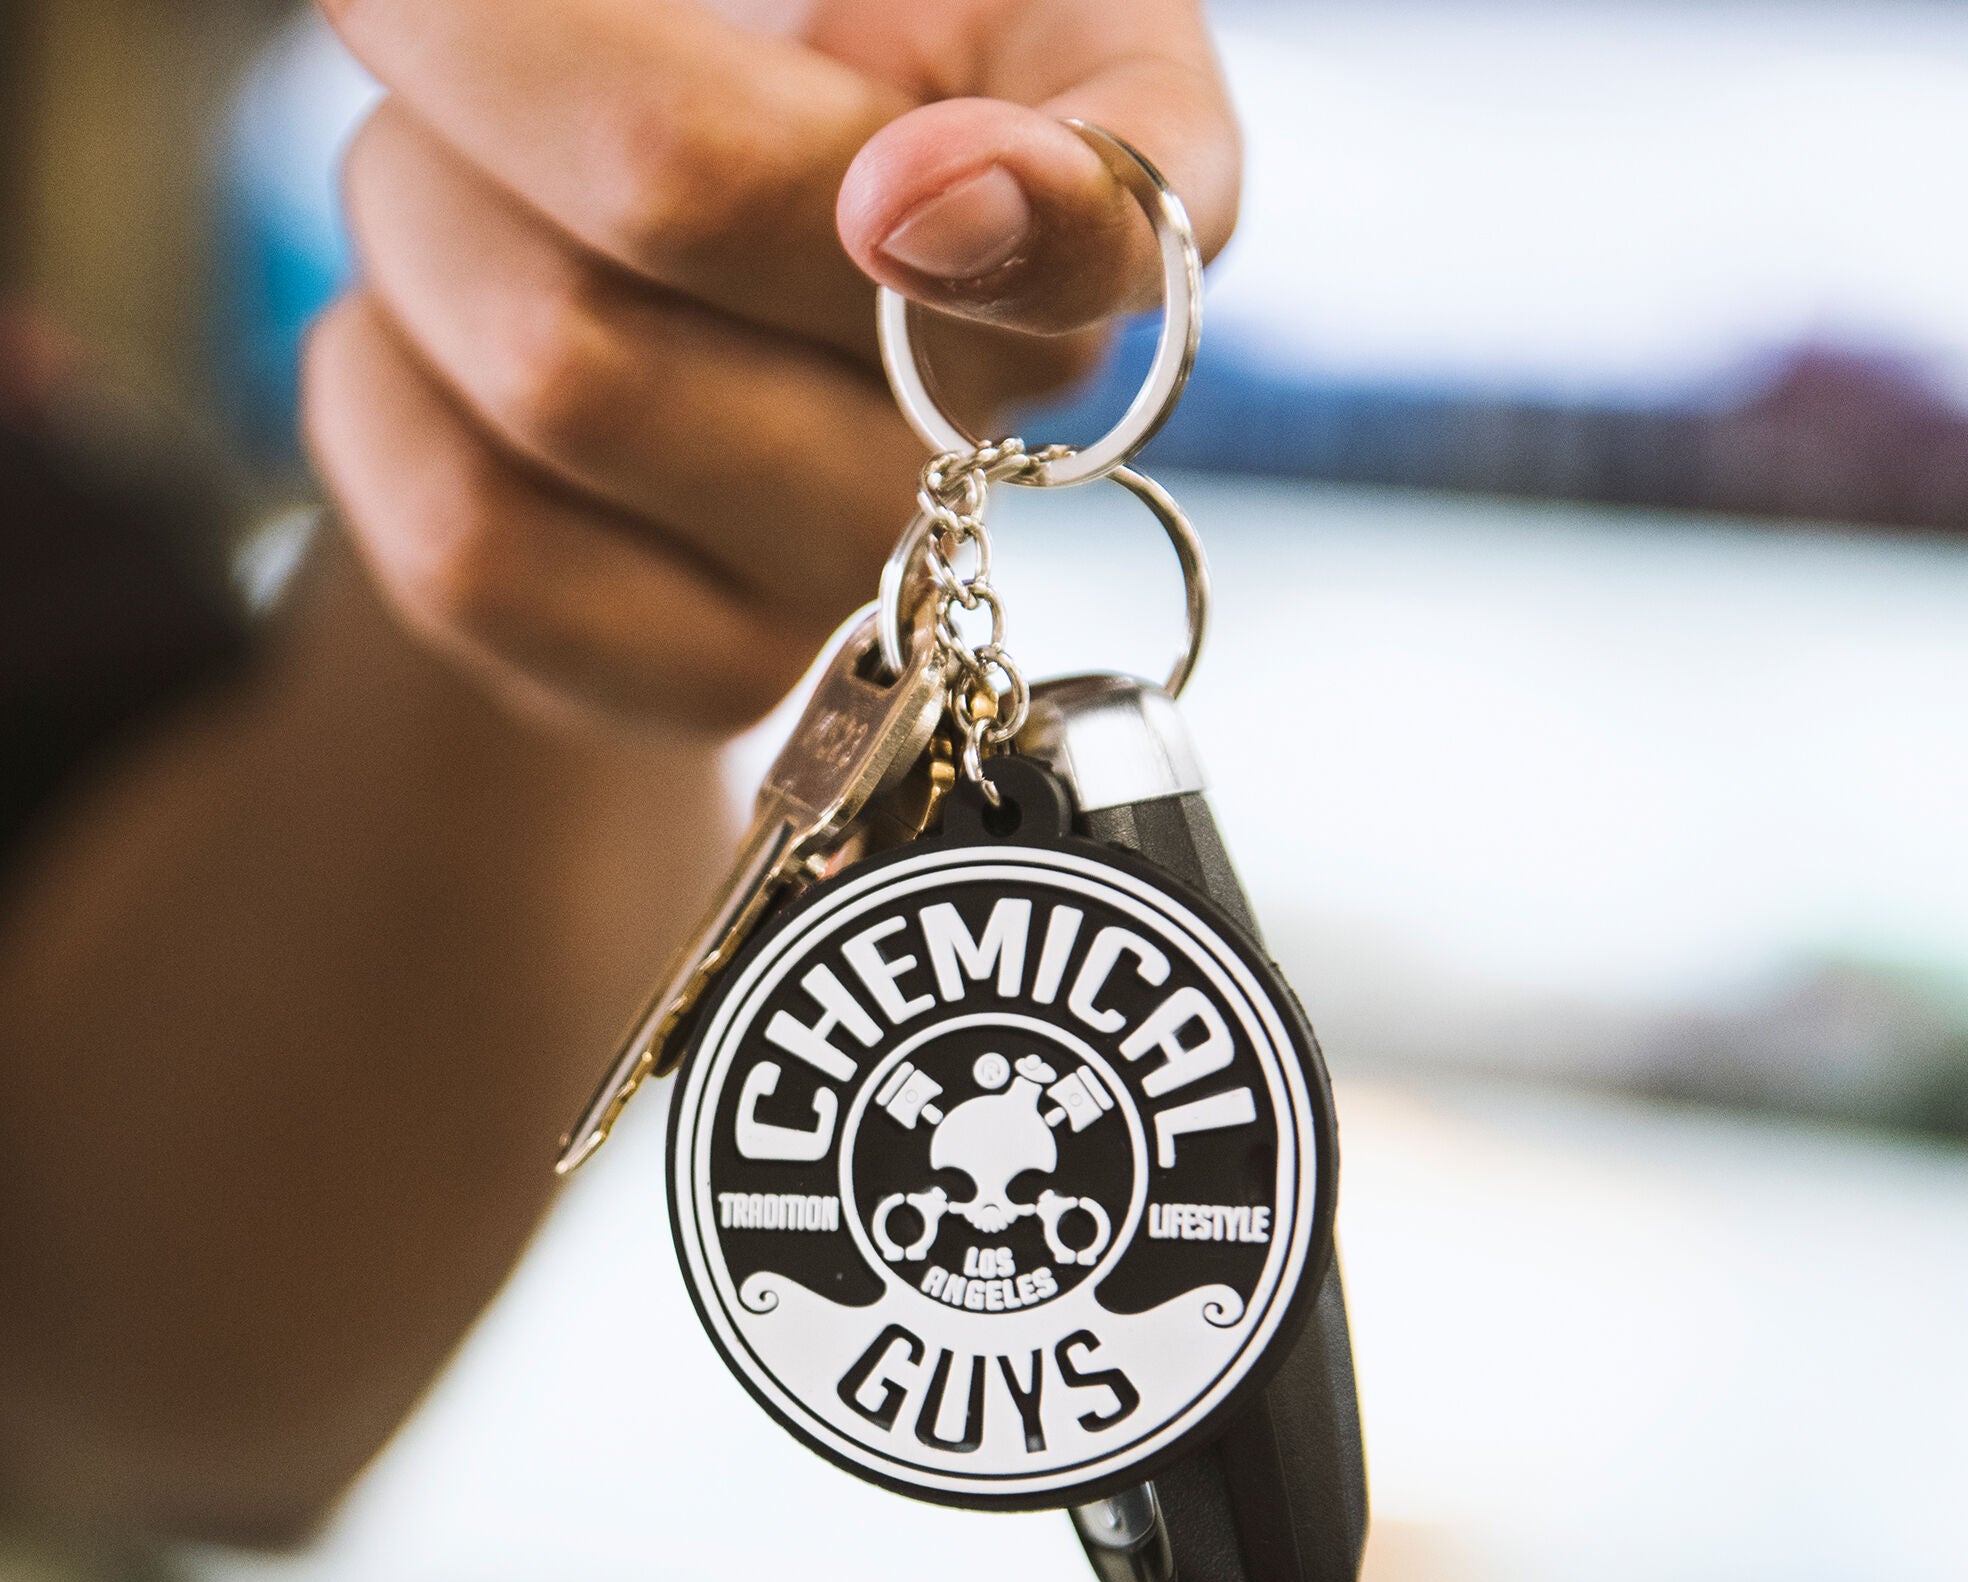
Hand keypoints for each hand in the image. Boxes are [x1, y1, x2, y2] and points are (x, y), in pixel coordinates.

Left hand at [306, 0, 1239, 732]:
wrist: (639, 268)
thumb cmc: (745, 67)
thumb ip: (879, 24)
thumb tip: (794, 159)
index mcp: (1074, 174)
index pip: (1146, 212)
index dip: (1032, 215)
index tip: (898, 192)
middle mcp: (999, 403)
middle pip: (679, 195)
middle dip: (481, 51)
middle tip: (446, 23)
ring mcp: (869, 572)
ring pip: (555, 370)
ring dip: (417, 218)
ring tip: (454, 194)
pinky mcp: (722, 686)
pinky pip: (473, 551)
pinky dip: (377, 395)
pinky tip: (425, 343)